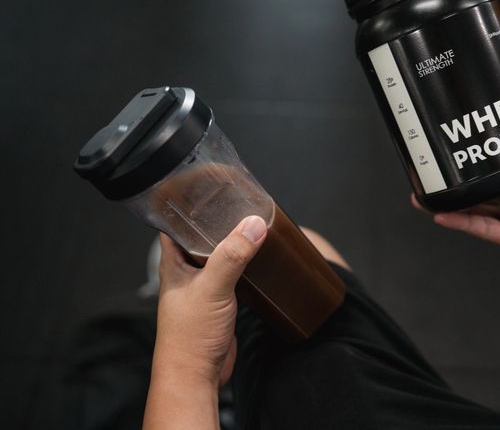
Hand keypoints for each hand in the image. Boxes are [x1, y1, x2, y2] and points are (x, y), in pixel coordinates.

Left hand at [153, 215, 266, 386]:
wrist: (195, 376)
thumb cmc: (189, 336)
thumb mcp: (212, 288)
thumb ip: (232, 256)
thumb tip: (253, 225)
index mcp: (173, 263)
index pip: (175, 225)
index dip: (188, 206)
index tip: (208, 189)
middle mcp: (186, 273)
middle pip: (200, 238)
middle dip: (218, 223)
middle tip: (241, 205)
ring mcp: (202, 288)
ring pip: (218, 258)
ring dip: (233, 246)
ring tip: (253, 228)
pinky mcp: (219, 304)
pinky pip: (232, 278)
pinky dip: (244, 268)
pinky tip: (259, 263)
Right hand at [416, 105, 499, 289]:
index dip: (485, 152)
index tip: (466, 137)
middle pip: (484, 184)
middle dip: (460, 176)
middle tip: (435, 164)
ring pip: (476, 206)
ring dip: (452, 200)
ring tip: (426, 191)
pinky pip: (481, 228)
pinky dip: (461, 222)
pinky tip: (442, 214)